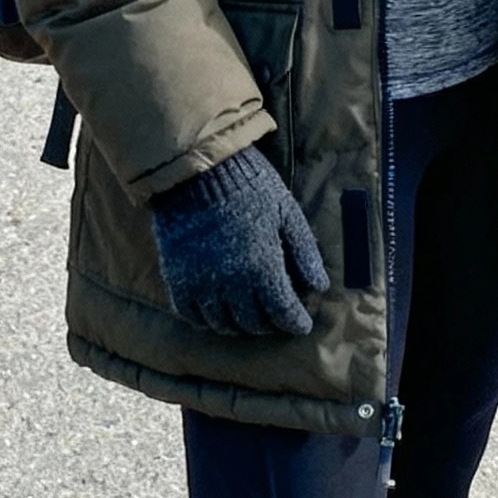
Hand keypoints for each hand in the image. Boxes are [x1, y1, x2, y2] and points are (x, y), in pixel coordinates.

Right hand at [150, 145, 329, 335]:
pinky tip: (215, 312)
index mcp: (263, 268)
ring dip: (239, 325)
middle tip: (275, 318)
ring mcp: (202, 284)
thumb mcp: (288, 214)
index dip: (296, 322)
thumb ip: (305, 253)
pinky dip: (206, 319)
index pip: (283, 312)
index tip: (302, 325)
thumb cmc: (251, 188)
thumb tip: (320, 286)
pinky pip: (191, 314)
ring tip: (247, 317)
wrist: (200, 172)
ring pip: (222, 324)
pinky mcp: (177, 279)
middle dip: (269, 324)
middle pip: (253, 322)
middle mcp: (232, 284)